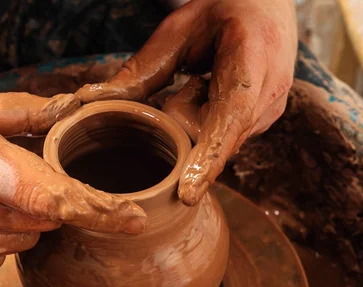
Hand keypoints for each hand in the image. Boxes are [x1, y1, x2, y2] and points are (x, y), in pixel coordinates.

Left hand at [76, 0, 296, 204]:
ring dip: (198, 120)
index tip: (186, 193)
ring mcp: (269, 111)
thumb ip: (142, 68)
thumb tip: (93, 99)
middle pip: (214, 136)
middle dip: (186, 121)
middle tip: (189, 83)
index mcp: (252, 57)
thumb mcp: (178, 29)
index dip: (208, 156)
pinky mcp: (264, 122)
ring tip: (205, 83)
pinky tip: (213, 94)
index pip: (230, 116)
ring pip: (217, 142)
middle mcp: (269, 92)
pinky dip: (208, 122)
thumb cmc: (221, 11)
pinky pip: (223, 140)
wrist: (267, 8)